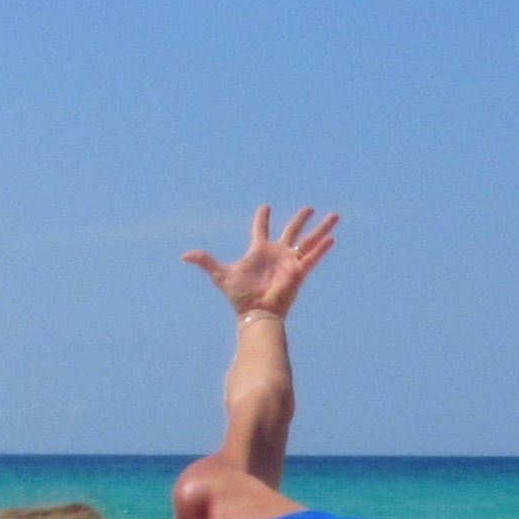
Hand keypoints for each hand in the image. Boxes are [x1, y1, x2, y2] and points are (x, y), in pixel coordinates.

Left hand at [183, 205, 338, 318]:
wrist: (256, 311)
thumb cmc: (239, 295)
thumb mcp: (220, 274)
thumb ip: (205, 261)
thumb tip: (183, 256)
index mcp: (259, 251)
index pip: (261, 230)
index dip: (262, 218)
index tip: (265, 207)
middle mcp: (277, 254)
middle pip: (291, 231)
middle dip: (300, 219)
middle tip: (309, 208)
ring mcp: (290, 262)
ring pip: (308, 241)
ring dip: (321, 229)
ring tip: (334, 216)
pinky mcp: (299, 273)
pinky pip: (312, 257)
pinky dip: (322, 249)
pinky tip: (331, 238)